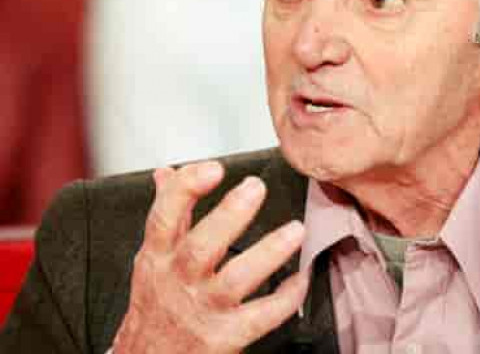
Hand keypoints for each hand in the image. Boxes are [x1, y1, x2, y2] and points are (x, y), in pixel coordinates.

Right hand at [113, 161, 307, 352]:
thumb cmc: (157, 303)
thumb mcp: (153, 257)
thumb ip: (167, 214)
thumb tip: (166, 173)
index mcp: (158, 256)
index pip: (163, 218)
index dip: (186, 190)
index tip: (213, 168)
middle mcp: (178, 281)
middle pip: (201, 247)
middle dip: (229, 215)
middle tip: (256, 187)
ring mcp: (203, 310)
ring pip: (235, 281)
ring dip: (268, 253)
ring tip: (295, 230)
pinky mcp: (225, 338)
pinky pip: (261, 317)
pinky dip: (285, 298)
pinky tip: (301, 278)